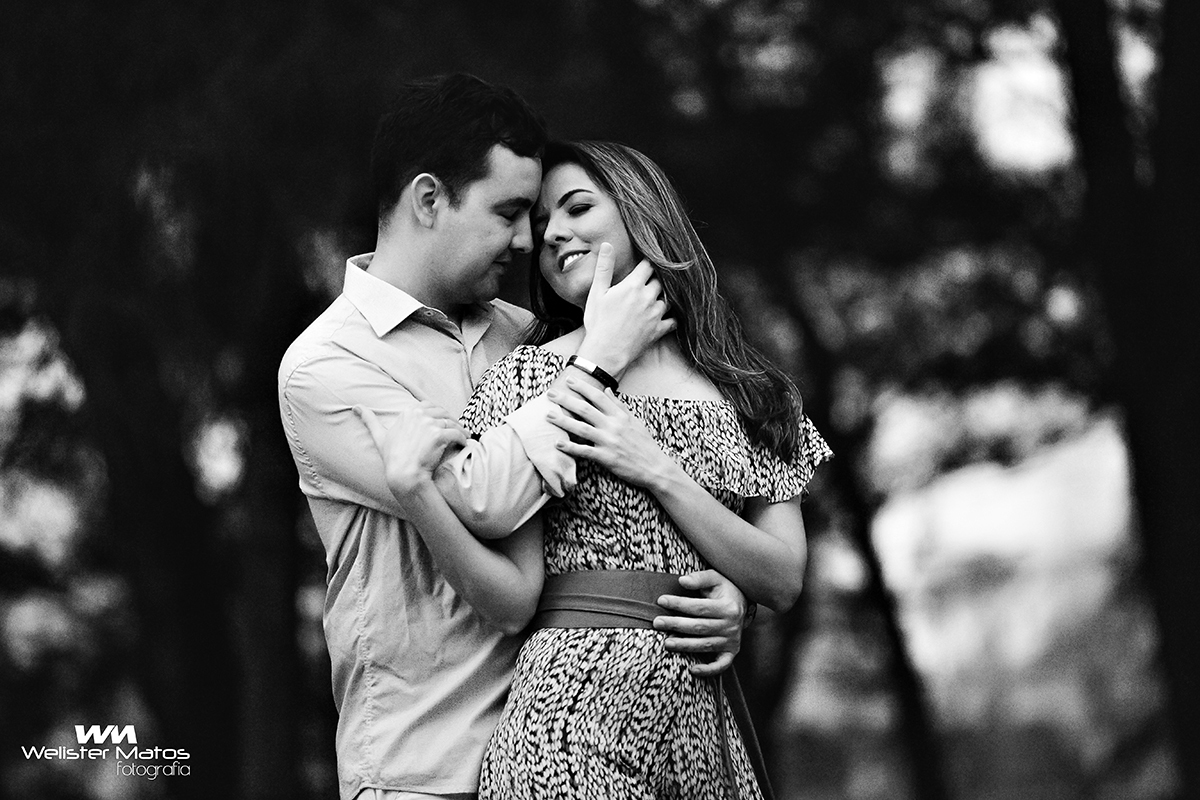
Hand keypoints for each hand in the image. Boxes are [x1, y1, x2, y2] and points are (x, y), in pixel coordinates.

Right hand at [354, 403, 466, 512]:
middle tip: (457, 430)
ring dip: (460, 430)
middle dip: (451, 421)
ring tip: (463, 437)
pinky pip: (457, 433)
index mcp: (408, 411)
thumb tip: (355, 407)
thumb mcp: (379, 437)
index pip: (430, 407)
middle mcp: (419, 414)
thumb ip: (369, 420)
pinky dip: (463, 438)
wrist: (404, 475)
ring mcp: (429, 424)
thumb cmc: (392, 458)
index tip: (443, 424)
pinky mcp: (439, 435)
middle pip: (443, 413)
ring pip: (452, 423)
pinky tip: (464, 444)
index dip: (438, 415)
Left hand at [546, 378, 675, 489]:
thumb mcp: (634, 421)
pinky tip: (557, 444)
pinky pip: (585, 451)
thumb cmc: (644, 443)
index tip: (569, 380)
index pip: (598, 397)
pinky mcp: (606, 457)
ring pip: (581, 428)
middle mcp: (613, 426)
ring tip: (548, 415)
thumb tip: (607, 389)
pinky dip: (570, 448)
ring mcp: (609, 441)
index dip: (582, 387)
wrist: (655, 466)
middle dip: (566, 400)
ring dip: (563, 421)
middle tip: (550, 394)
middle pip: (585, 409)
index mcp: (620, 415)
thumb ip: (619, 405)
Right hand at [577, 243, 674, 374]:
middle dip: (656, 279)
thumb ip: (604, 267)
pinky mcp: (658, 330)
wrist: (605, 353)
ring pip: (668, 298)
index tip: (646, 263)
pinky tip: (668, 316)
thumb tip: (607, 245)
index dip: (648, 262)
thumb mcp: (597, 293)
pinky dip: (672, 317)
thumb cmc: (598, 323)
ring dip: (664, 296)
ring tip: (658, 295)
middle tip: (651, 279)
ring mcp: (655, 314)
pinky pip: (673, 320)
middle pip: (660, 281)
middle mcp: (648, 297)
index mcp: (633, 286)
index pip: (648, 266)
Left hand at [654, 570, 746, 676]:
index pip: (699, 607)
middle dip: (676, 625)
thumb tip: (682, 581)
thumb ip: (699, 578)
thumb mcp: (715, 577)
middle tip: (657, 622)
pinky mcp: (731, 652)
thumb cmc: (724, 589)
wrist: (743, 602)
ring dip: (684, 645)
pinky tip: (693, 670)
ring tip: (666, 643)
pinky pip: (721, 664)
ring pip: (704, 645)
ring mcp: (731, 640)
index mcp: (728, 607)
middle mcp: (731, 626)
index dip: (679, 604)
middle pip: (699, 627)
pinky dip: (708, 670)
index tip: (661, 600)